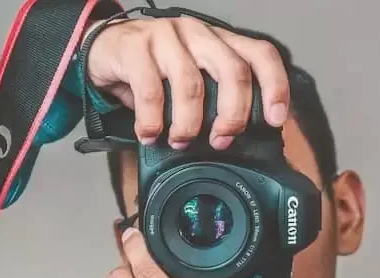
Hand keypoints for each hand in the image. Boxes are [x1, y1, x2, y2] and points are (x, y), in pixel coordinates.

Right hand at [84, 16, 289, 149]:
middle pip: (233, 71)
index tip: (275, 120)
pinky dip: (152, 121)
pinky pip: (150, 90)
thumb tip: (235, 138)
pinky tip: (149, 134)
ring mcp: (167, 37)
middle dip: (233, 114)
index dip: (274, 87)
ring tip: (180, 141)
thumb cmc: (154, 69)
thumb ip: (214, 98)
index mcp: (219, 41)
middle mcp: (198, 34)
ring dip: (189, 123)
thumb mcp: (190, 79)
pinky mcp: (135, 47)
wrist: (104, 49)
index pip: (260, 55)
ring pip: (192, 84)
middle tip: (221, 140)